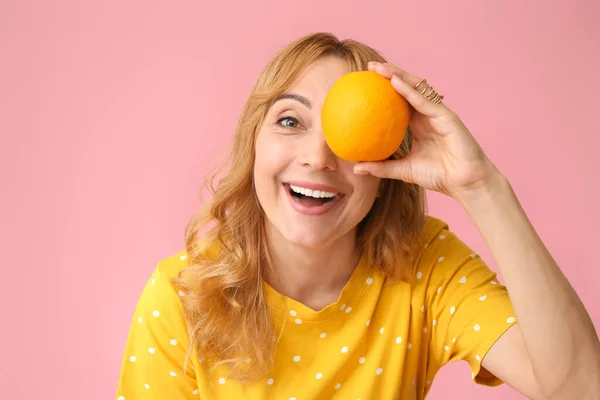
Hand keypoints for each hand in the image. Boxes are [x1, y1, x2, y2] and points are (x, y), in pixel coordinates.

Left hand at [353, 62, 501, 199]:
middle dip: (389, 73)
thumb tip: (356, 168)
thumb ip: (382, 167)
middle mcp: (427, 113)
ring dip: (397, 75)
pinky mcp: (446, 116)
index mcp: (418, 123)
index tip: (365, 82)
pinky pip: (424, 101)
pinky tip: (394, 82)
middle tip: (369, 66)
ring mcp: (438, 113)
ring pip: (416, 87)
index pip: (399, 99)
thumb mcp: (404, 170)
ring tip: (379, 68)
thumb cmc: (439, 176)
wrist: (464, 183)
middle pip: (407, 87)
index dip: (385, 89)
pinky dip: (409, 91)